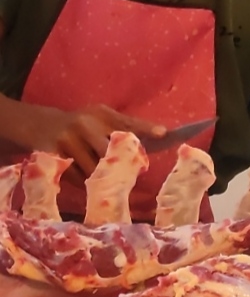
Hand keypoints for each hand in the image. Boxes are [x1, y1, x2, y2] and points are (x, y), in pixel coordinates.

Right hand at [19, 104, 165, 185]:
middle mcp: (85, 125)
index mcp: (101, 114)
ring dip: (102, 177)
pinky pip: (77, 178)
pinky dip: (84, 181)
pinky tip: (82, 175)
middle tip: (131, 174)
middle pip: (111, 152)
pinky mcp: (53, 156)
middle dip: (122, 165)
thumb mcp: (101, 118)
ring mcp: (67, 140)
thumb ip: (125, 127)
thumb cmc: (80, 124)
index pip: (127, 123)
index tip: (163, 133)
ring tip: (104, 176)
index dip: (146, 129)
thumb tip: (160, 136)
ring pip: (94, 169)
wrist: (39, 125)